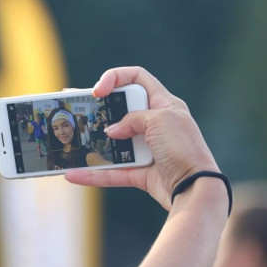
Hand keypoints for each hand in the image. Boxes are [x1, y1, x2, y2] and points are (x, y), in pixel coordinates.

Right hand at [64, 66, 218, 208]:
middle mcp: (156, 124)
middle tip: (77, 110)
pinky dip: (94, 174)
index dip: (116, 78)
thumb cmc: (184, 148)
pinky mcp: (141, 173)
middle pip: (120, 111)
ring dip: (92, 144)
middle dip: (98, 111)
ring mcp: (147, 149)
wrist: (195, 188)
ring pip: (113, 143)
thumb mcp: (159, 120)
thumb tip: (112, 131)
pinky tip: (74, 174)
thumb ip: (132, 119)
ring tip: (72, 141)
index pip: (137, 78)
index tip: (98, 91)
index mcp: (164, 104)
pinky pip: (112, 172)